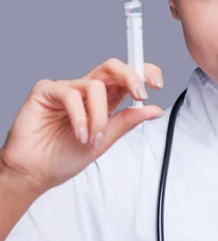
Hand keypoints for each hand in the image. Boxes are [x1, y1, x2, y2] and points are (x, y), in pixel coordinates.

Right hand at [0, 58, 164, 194]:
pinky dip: (80, 117)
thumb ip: (127, 122)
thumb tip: (155, 109)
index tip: (157, 84)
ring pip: (95, 85)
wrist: (37, 173)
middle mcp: (86, 91)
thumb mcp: (105, 140)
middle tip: (140, 94)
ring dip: (99, 116)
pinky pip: (70, 94)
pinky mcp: (46, 91)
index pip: (125, 77)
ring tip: (93, 139)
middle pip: (112, 67)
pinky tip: (79, 134)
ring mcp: (66, 89)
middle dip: (131, 76)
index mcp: (104, 101)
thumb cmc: (65, 157)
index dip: (143, 73)